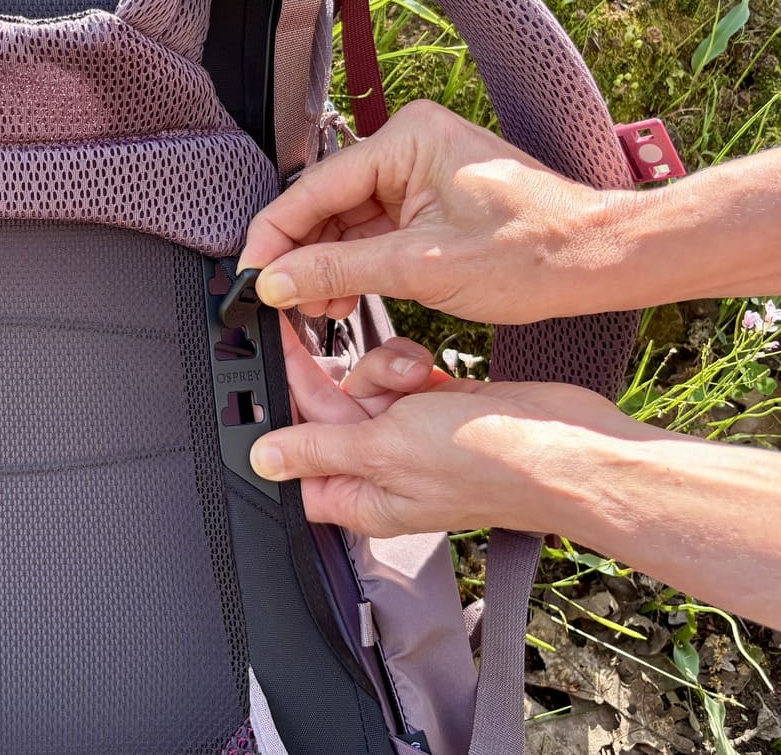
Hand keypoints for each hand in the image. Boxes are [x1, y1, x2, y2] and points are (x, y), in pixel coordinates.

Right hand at [239, 100, 623, 323]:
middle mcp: (408, 144)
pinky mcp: (430, 197)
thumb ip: (337, 271)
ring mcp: (420, 170)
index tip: (250, 274)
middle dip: (302, 257)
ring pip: (346, 220)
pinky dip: (356, 264)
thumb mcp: (420, 268)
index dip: (274, 237)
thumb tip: (274, 280)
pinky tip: (345, 297)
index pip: (314, 188)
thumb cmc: (536, 253)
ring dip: (327, 266)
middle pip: (326, 203)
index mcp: (405, 140)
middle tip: (283, 302)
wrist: (600, 261)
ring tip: (318, 309)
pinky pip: (374, 228)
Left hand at [259, 318, 649, 538]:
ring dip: (380, 369)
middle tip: (317, 337)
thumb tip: (263, 461)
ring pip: (362, 385)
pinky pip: (397, 373)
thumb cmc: (488, 461)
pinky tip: (429, 369)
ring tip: (412, 377)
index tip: (267, 367)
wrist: (569, 445)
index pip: (296, 457)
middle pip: (325, 413)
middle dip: (334, 381)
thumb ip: (319, 449)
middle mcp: (381, 469)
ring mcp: (409, 435)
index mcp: (360, 496)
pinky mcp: (434, 405)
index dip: (278, 414)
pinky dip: (407, 364)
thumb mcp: (385, 450)